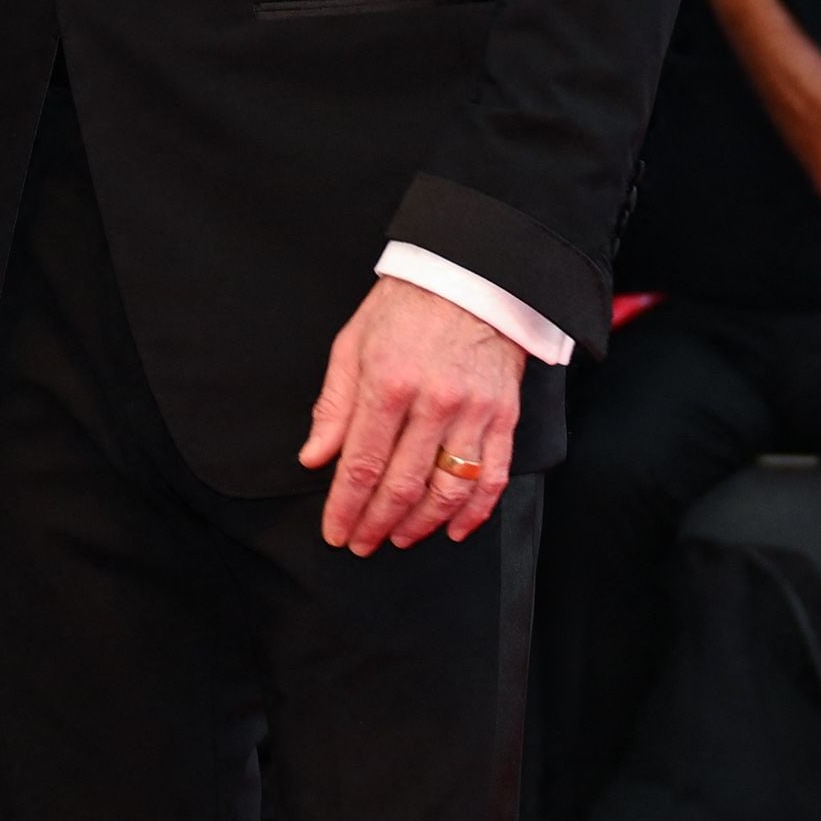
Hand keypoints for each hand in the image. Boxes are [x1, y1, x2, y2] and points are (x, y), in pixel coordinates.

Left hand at [298, 274, 524, 554]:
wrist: (470, 276)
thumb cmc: (405, 307)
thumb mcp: (352, 345)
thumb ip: (334, 406)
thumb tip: (315, 458)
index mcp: (387, 383)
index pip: (362, 464)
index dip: (346, 507)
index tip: (336, 532)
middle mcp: (432, 402)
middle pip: (402, 484)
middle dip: (377, 524)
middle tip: (363, 544)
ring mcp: (473, 411)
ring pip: (448, 489)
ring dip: (422, 524)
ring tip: (401, 539)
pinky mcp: (504, 416)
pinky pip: (493, 477)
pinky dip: (475, 511)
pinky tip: (456, 529)